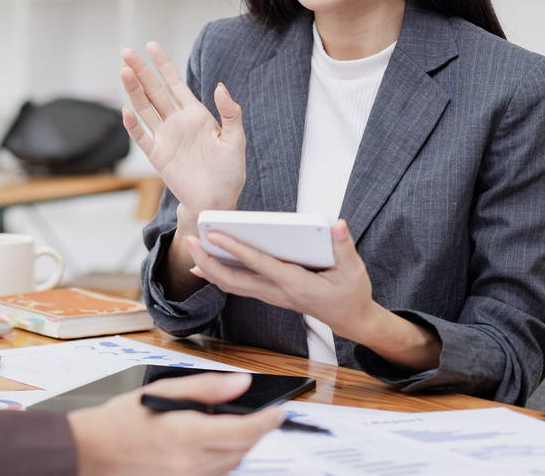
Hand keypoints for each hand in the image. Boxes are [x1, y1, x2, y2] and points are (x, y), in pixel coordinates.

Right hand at [69, 372, 282, 475]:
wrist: (93, 451)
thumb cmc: (120, 419)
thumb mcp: (162, 390)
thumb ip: (205, 387)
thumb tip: (240, 382)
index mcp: (187, 434)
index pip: (244, 430)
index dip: (268, 420)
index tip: (280, 410)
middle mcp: (192, 462)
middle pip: (243, 448)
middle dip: (257, 431)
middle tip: (262, 414)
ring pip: (234, 463)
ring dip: (242, 444)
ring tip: (235, 424)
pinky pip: (218, 473)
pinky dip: (225, 457)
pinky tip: (213, 442)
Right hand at [119, 43, 245, 225]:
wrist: (217, 201)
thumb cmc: (229, 172)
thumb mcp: (236, 139)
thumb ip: (231, 112)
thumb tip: (220, 87)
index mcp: (196, 114)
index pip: (175, 83)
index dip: (163, 64)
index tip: (151, 45)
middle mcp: (176, 122)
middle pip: (154, 90)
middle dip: (141, 70)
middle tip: (126, 51)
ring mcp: (164, 137)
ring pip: (144, 108)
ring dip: (133, 90)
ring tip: (124, 70)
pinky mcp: (157, 155)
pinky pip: (141, 137)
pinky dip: (132, 124)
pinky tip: (126, 110)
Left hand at [184, 220, 374, 338]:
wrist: (350, 320)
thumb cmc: (351, 293)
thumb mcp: (354, 269)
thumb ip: (343, 245)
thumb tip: (336, 224)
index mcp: (297, 285)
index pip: (259, 264)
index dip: (235, 249)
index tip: (215, 235)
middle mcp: (278, 293)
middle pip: (234, 280)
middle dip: (208, 261)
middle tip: (189, 240)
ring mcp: (270, 296)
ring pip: (231, 285)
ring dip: (209, 267)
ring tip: (191, 247)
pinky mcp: (268, 294)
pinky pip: (236, 286)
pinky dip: (217, 275)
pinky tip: (203, 265)